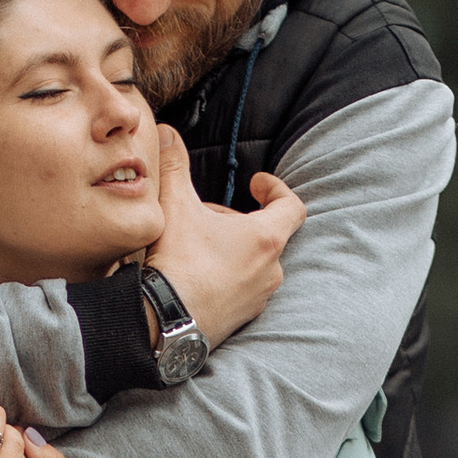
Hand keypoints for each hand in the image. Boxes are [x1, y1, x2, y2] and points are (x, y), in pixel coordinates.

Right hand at [145, 126, 300, 342]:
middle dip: (238, 219)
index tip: (255, 184)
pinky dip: (226, 275)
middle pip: (266, 234)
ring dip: (232, 247)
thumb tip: (168, 133)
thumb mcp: (174, 205)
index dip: (276, 189)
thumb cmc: (178, 265)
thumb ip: (174, 165)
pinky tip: (195, 274)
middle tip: (205, 215)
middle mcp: (271, 270)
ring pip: (254, 262)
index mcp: (266, 239)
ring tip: (197, 243)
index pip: (292, 206)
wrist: (164, 324)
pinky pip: (242, 288)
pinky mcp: (242, 319)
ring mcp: (258, 298)